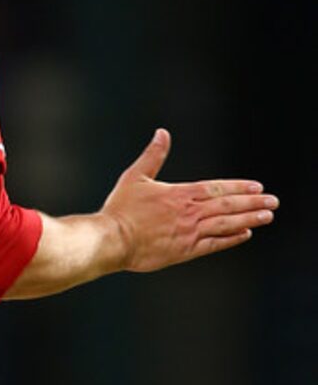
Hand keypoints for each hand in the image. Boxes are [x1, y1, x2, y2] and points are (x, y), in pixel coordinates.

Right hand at [101, 129, 277, 272]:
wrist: (112, 239)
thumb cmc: (120, 209)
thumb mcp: (135, 177)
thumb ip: (153, 156)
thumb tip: (162, 134)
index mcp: (180, 194)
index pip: (216, 188)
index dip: (238, 187)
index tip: (257, 187)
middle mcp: (189, 212)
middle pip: (228, 205)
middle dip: (252, 203)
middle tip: (273, 202)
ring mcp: (189, 232)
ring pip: (226, 224)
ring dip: (249, 219)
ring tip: (267, 216)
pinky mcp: (184, 251)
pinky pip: (214, 244)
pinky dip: (231, 239)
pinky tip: (244, 235)